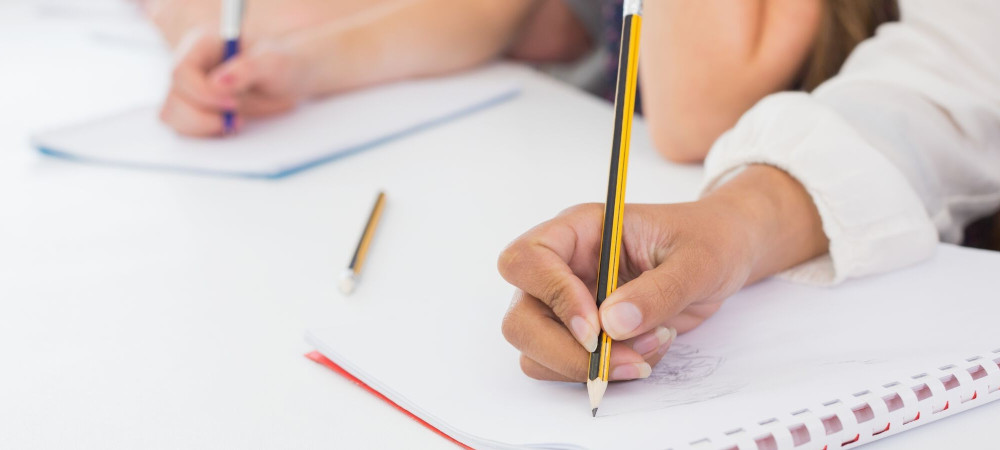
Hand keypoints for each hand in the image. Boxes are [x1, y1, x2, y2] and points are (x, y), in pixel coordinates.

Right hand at [159, 29, 312, 135]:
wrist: (291, 80)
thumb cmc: (283, 63)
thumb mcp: (273, 62)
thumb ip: (247, 68)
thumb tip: (217, 83)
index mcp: (203, 45)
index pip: (181, 71)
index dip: (202, 93)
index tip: (233, 104)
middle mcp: (191, 67)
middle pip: (173, 98)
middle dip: (203, 115)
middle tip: (237, 118)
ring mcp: (191, 90)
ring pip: (173, 116)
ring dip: (202, 126)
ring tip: (236, 122)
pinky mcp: (197, 109)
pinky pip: (186, 128)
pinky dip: (206, 133)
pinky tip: (230, 126)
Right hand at [497, 165, 827, 381]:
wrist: (724, 255)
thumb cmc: (708, 240)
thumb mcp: (698, 259)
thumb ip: (659, 290)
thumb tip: (613, 324)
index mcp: (579, 231)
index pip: (527, 259)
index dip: (551, 296)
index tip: (595, 327)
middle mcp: (563, 268)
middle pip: (521, 318)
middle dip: (567, 351)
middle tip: (624, 359)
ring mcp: (567, 305)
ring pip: (537, 352)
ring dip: (591, 366)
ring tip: (651, 348)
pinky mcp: (583, 336)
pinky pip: (569, 368)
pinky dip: (607, 373)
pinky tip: (647, 351)